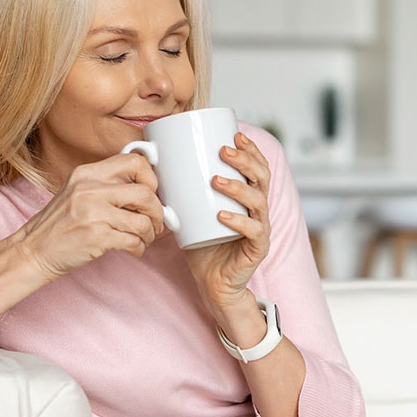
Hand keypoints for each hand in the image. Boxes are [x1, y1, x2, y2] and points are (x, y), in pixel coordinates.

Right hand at [15, 153, 165, 280]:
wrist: (33, 250)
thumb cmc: (59, 224)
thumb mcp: (78, 192)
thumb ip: (107, 185)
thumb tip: (148, 188)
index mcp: (87, 173)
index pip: (134, 161)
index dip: (151, 178)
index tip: (153, 193)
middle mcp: (90, 189)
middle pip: (146, 191)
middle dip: (158, 211)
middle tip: (156, 222)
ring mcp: (93, 212)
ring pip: (143, 220)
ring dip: (150, 233)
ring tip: (144, 238)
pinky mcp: (96, 236)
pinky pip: (134, 241)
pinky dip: (140, 247)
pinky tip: (134, 248)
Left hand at [184, 132, 271, 314]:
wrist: (214, 283)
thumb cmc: (204, 245)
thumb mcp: (192, 212)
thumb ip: (182, 191)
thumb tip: (155, 165)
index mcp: (248, 198)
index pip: (257, 167)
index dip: (250, 149)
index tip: (235, 133)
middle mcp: (259, 211)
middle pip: (261, 178)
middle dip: (244, 161)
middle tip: (223, 151)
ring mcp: (260, 229)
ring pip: (258, 202)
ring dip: (238, 187)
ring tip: (216, 180)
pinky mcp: (257, 249)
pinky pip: (253, 232)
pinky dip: (238, 221)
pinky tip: (222, 215)